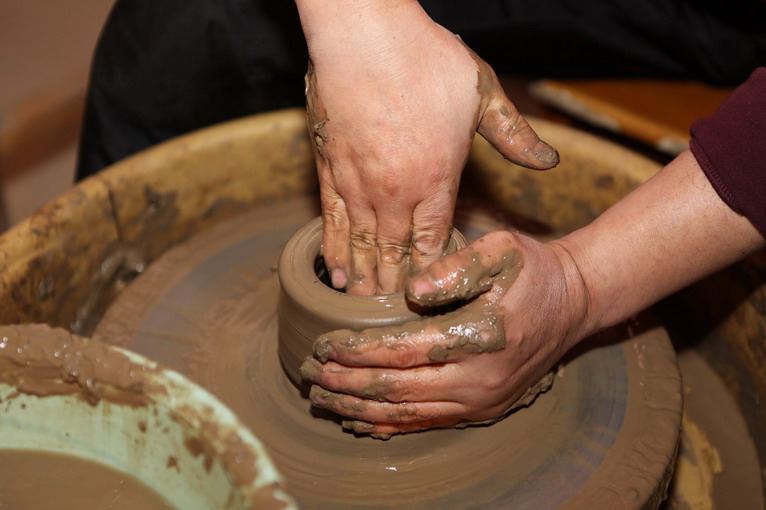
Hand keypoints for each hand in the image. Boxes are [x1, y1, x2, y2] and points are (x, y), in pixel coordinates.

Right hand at [299, 0, 558, 294]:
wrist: (365, 32)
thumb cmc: (425, 58)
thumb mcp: (482, 93)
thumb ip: (513, 135)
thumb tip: (548, 162)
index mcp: (436, 179)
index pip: (433, 243)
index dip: (431, 275)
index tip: (430, 299)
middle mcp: (395, 192)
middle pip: (394, 254)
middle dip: (395, 288)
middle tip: (393, 319)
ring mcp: (358, 183)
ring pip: (361, 245)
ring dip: (363, 279)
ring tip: (361, 308)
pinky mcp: (328, 169)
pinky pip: (330, 220)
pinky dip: (332, 249)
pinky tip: (333, 271)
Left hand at [299, 230, 588, 437]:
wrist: (574, 303)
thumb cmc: (533, 272)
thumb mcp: (501, 251)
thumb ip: (456, 266)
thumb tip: (412, 289)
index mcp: (477, 337)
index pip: (400, 351)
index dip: (356, 352)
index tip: (323, 346)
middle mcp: (477, 380)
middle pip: (396, 390)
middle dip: (347, 385)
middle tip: (310, 377)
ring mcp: (481, 401)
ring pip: (407, 413)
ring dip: (360, 408)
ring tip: (324, 401)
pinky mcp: (483, 409)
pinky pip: (428, 423)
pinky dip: (390, 425)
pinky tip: (362, 422)